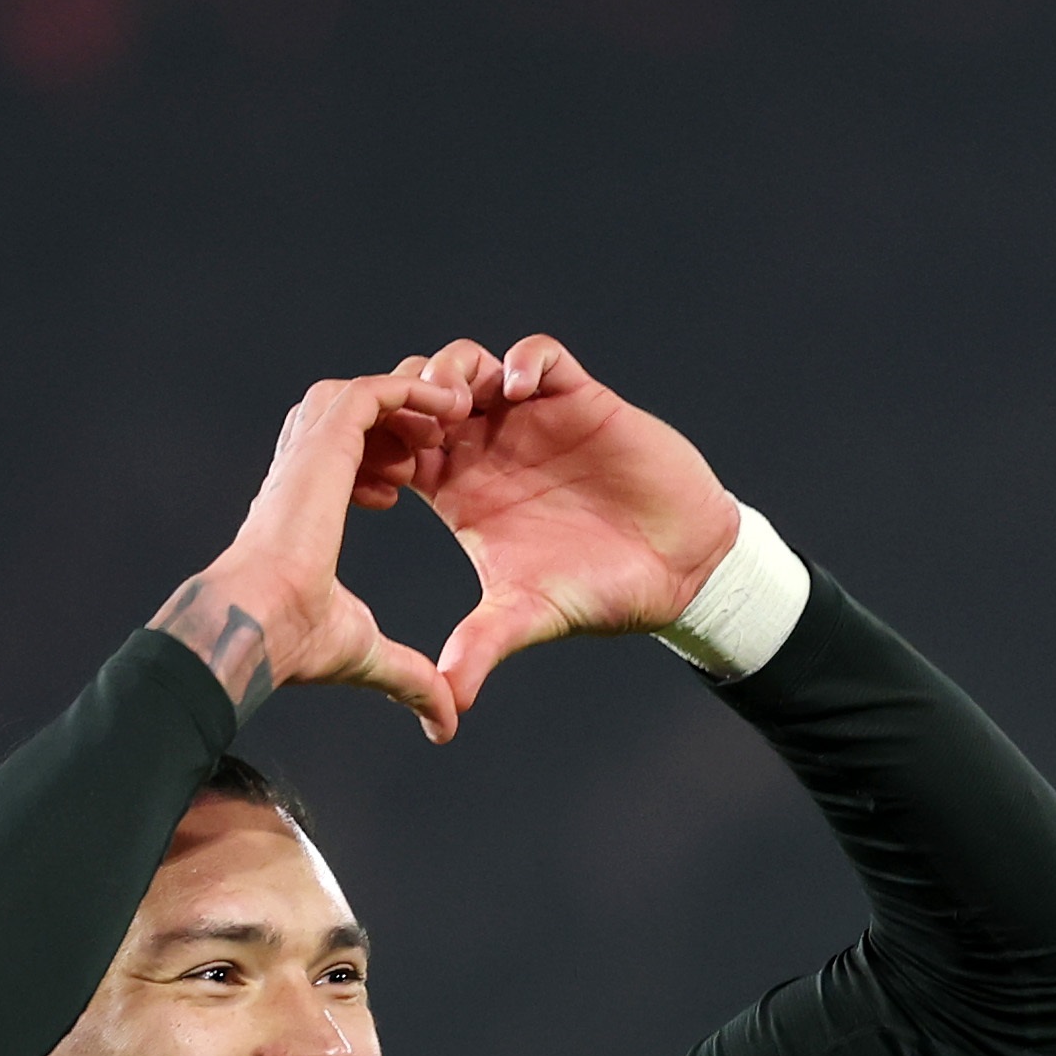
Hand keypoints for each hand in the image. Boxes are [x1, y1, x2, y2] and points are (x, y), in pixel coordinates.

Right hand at [149, 369, 472, 740]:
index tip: (407, 490)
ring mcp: (309, 454)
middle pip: (346, 418)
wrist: (258, 624)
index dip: (375, 465)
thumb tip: (447, 725)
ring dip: (405, 400)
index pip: (335, 463)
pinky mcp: (324, 442)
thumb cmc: (293, 644)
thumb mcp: (367, 651)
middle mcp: (299, 475)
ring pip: (361, 397)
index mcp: (299, 512)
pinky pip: (374, 394)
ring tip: (448, 418)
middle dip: (392, 425)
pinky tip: (446, 412)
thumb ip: (409, 677)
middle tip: (434, 445)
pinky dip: (411, 392)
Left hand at [402, 333, 742, 714]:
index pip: (393, 452)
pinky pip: (538, 355)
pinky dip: (520, 361)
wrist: (680, 567)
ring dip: (452, 373)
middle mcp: (487, 448)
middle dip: (402, 403)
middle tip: (411, 435)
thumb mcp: (530, 617)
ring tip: (455, 410)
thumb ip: (482, 646)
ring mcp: (530, 419)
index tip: (380, 481)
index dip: (375, 454)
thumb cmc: (601, 590)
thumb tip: (443, 699)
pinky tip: (515, 392)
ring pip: (469, 365)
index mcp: (457, 492)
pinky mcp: (579, 398)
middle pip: (417, 395)